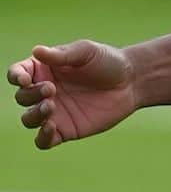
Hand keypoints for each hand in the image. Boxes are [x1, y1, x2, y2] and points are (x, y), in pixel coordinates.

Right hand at [7, 40, 137, 149]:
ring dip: (34, 115)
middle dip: (30, 94)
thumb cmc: (108, 61)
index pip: (18, 73)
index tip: (25, 79)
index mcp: (45, 69)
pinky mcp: (65, 130)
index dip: (16, 77)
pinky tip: (51, 127)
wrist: (131, 82)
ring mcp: (54, 112)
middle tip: (51, 89)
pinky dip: (41, 137)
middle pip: (22, 97)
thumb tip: (36, 51)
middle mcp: (45, 91)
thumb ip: (61, 55)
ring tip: (51, 106)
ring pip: (28, 119)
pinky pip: (43, 140)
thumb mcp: (86, 52)